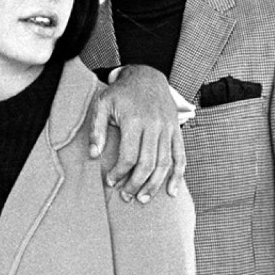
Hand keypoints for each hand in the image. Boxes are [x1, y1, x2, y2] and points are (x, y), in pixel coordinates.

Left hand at [88, 65, 186, 201]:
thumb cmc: (121, 92)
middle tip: (126, 197)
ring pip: (165, 164)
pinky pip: (180, 156)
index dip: (119, 173)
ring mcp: (168, 128)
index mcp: (135, 120)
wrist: (147, 75)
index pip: (129, 156)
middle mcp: (154, 126)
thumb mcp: (102, 104)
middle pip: (148, 164)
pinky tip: (172, 191)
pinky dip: (178, 175)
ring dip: (154, 185)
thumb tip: (93, 155)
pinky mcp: (177, 130)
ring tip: (143, 199)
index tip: (111, 181)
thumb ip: (97, 129)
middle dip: (136, 184)